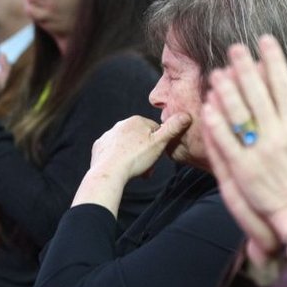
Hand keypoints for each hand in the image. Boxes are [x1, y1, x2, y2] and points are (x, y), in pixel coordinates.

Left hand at [72, 114, 189, 214]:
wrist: (109, 172)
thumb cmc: (136, 158)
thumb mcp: (159, 143)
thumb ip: (173, 128)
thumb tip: (186, 115)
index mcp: (136, 120)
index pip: (154, 130)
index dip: (158, 145)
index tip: (157, 157)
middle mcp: (121, 124)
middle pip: (140, 138)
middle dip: (145, 152)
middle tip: (147, 168)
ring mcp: (109, 135)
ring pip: (126, 145)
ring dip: (133, 156)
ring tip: (135, 170)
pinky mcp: (100, 146)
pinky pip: (112, 151)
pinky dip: (118, 158)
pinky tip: (121, 167)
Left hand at [202, 36, 286, 255]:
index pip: (284, 86)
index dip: (273, 61)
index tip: (265, 40)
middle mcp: (279, 135)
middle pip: (258, 94)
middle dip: (246, 68)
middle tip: (234, 47)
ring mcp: (260, 152)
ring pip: (240, 114)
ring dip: (227, 91)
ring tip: (217, 72)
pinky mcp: (244, 169)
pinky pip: (227, 142)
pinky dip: (218, 123)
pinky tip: (208, 106)